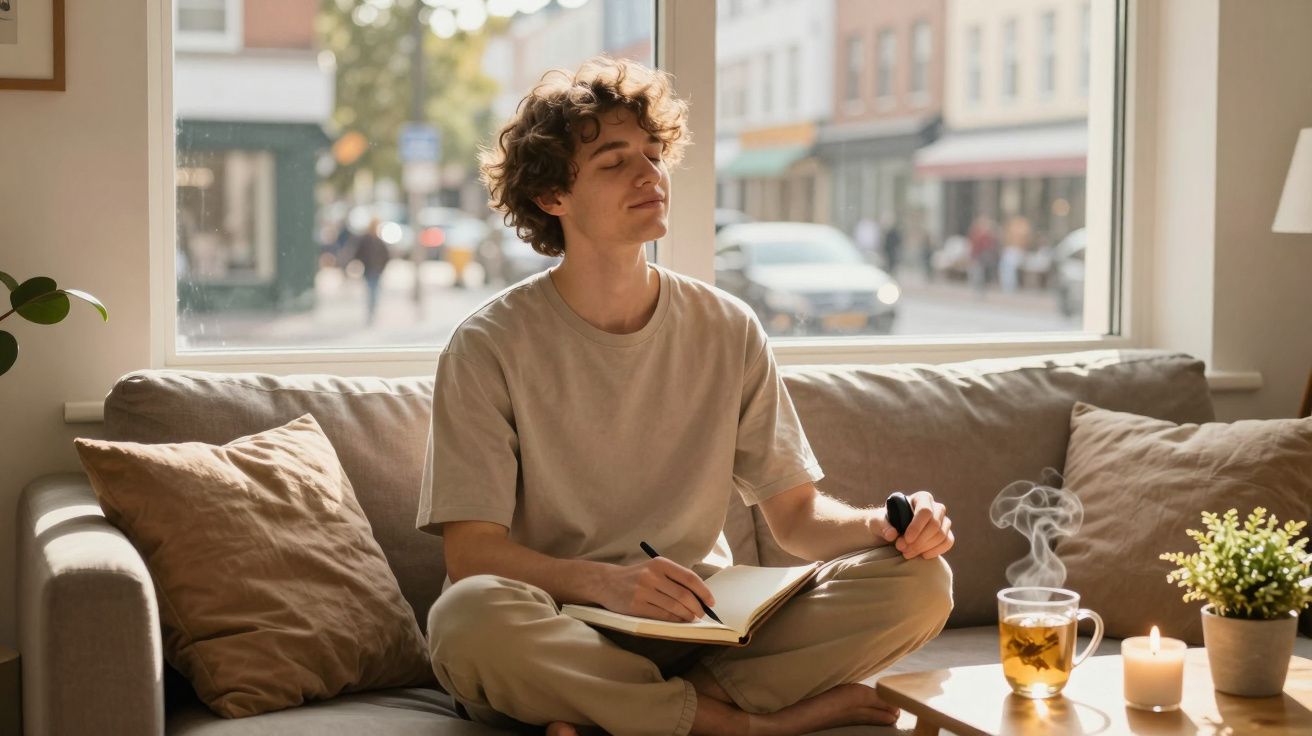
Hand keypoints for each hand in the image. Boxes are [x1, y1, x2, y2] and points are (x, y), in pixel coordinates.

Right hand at [595, 557, 716, 622]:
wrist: (606, 582)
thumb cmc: (636, 577)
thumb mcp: (654, 569)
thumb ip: (674, 579)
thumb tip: (699, 597)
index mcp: (660, 564)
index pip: (689, 578)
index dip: (704, 591)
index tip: (711, 602)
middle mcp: (652, 575)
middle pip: (683, 595)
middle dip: (697, 608)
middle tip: (701, 614)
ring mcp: (643, 591)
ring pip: (674, 607)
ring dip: (687, 616)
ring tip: (691, 618)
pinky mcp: (636, 606)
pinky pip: (661, 616)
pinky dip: (674, 620)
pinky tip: (678, 621)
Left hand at [873, 491, 953, 559]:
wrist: (892, 533)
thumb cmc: (884, 523)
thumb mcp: (877, 522)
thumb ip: (882, 525)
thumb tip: (892, 534)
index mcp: (921, 498)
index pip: (925, 511)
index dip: (917, 527)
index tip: (906, 540)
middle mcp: (936, 507)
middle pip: (935, 525)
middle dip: (918, 541)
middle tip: (902, 549)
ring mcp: (943, 521)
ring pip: (941, 535)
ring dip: (924, 547)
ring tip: (907, 553)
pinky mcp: (946, 534)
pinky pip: (948, 542)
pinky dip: (936, 551)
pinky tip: (922, 556)